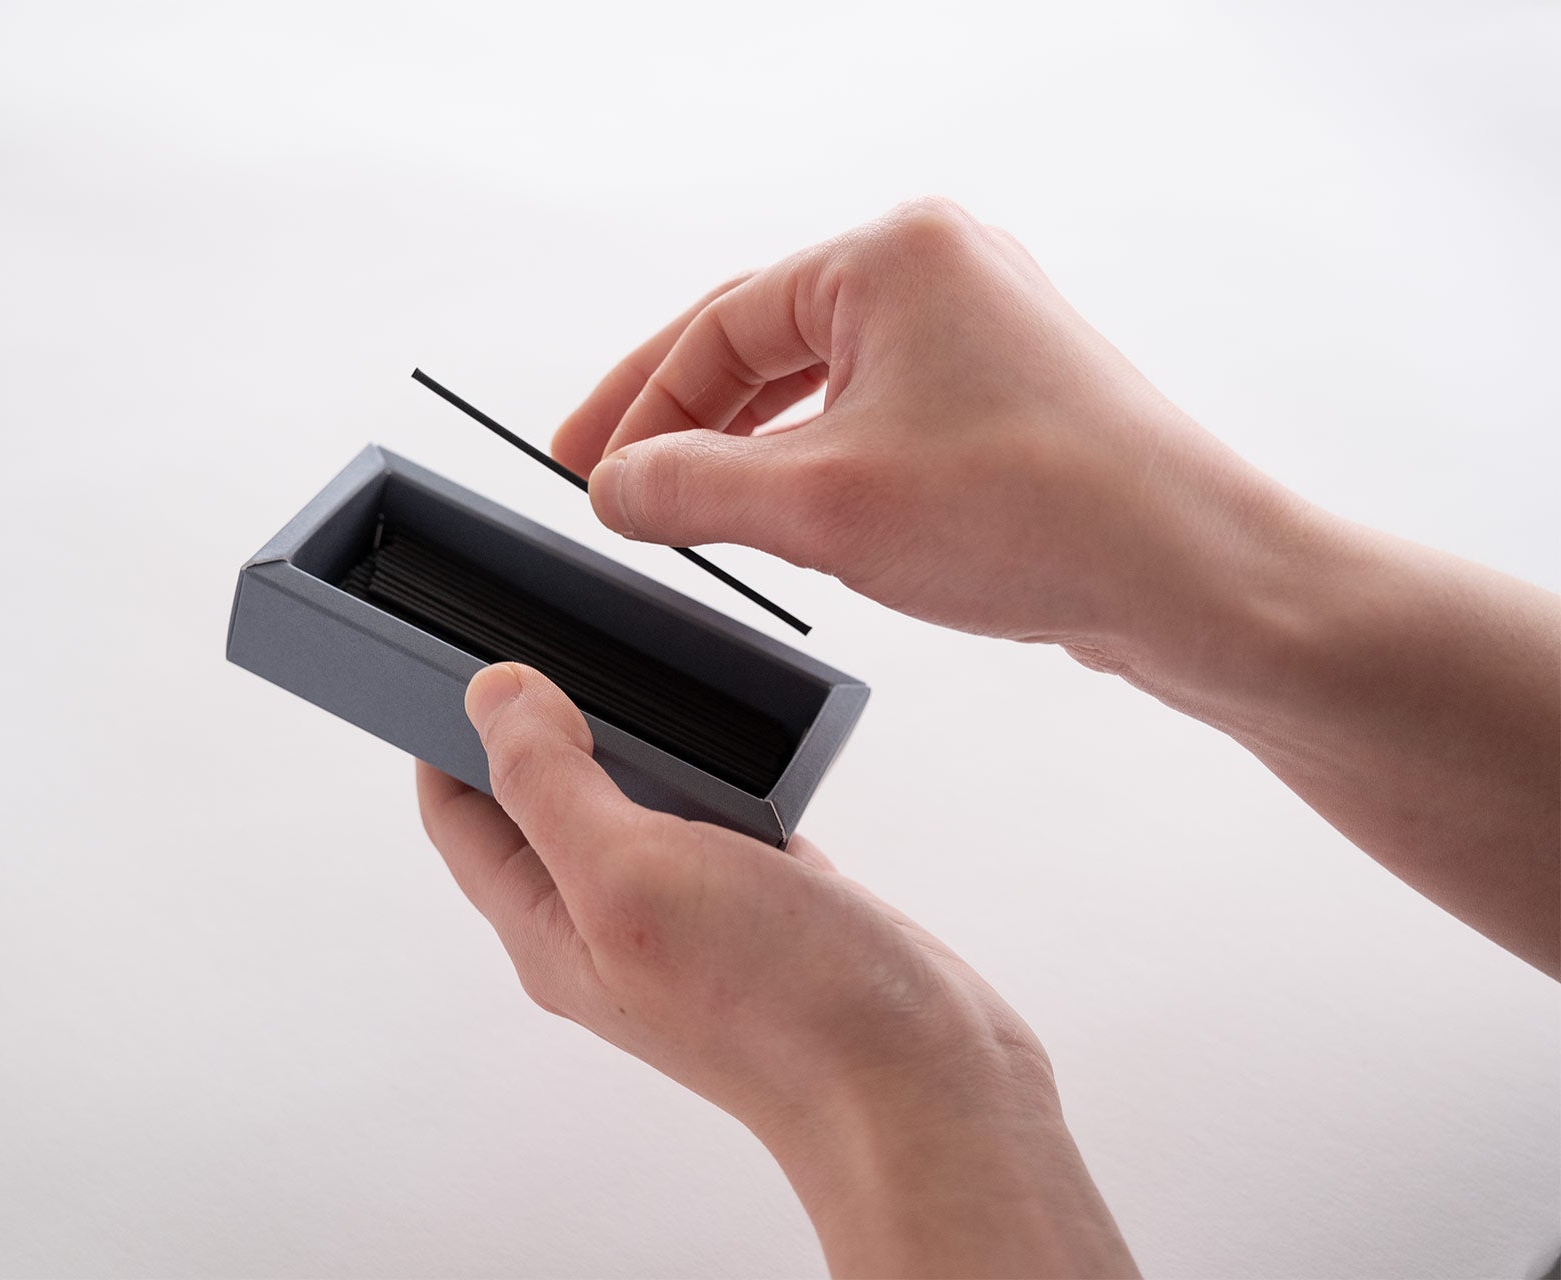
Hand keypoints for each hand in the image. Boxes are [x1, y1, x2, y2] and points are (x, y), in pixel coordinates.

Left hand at [417, 661, 1136, 1277]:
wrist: (920, 1085)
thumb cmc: (775, 1006)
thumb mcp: (632, 872)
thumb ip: (550, 783)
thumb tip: (494, 697)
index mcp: (549, 926)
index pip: (458, 813)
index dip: (443, 729)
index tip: (459, 648)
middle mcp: (610, 920)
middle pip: (541, 800)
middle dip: (540, 718)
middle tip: (560, 635)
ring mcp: (690, 912)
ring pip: (636, 799)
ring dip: (637, 736)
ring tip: (645, 670)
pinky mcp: (764, 900)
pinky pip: (717, 813)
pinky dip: (720, 767)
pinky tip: (740, 737)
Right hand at [552, 197, 1560, 975]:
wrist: (1196, 581)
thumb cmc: (1044, 515)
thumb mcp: (822, 505)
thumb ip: (692, 488)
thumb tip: (613, 490)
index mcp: (895, 256)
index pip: (719, 322)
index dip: (636, 401)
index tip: (581, 466)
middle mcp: (942, 273)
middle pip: (764, 341)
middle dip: (682, 420)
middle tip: (609, 482)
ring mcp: (980, 334)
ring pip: (818, 383)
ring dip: (744, 447)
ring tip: (680, 506)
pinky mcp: (1006, 399)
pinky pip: (873, 416)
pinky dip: (813, 463)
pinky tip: (782, 514)